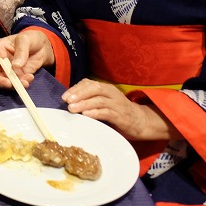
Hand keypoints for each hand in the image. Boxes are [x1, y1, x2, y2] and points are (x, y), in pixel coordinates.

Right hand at [0, 30, 53, 88]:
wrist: (44, 46)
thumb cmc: (31, 38)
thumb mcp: (25, 39)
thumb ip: (21, 51)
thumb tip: (15, 66)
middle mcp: (0, 62)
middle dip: (0, 82)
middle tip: (11, 84)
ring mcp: (9, 70)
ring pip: (4, 82)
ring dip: (13, 85)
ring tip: (26, 82)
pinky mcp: (18, 76)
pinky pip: (16, 83)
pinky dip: (22, 84)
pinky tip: (30, 77)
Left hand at [62, 79, 177, 140]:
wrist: (140, 121)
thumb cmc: (117, 111)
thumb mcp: (104, 102)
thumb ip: (91, 99)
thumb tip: (69, 101)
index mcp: (107, 88)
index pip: (89, 83)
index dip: (76, 88)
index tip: (64, 96)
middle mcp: (112, 93)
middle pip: (95, 88)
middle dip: (79, 93)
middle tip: (67, 101)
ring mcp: (118, 104)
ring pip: (99, 100)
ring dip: (84, 104)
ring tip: (72, 108)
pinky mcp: (121, 116)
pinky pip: (107, 112)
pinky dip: (95, 113)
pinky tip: (86, 115)